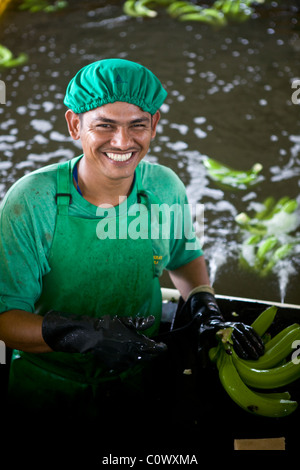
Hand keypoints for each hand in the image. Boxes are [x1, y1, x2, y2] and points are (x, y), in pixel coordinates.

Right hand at [42, 311, 166, 371]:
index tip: (163, 346)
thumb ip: (140, 322)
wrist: (90, 336)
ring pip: (137, 361)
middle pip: (147, 358)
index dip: (160, 348)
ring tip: (140, 349)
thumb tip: (153, 320)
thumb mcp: (125, 321)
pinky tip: (129, 354)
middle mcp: (131, 354)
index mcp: (135, 343)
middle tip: (154, 348)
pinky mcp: (115, 365)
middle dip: (152, 353)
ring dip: (141, 356)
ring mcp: (123, 361)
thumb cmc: (108, 325)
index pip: (153, 349)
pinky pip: (127, 364)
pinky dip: (131, 360)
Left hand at [177, 291, 263, 359]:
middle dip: (248, 346)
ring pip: (247, 333)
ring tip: (260, 353)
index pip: (225, 339)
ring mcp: (236, 325)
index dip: (230, 347)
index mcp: (219, 331)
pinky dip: (257, 337)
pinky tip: (262, 345)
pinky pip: (251, 330)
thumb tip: (204, 366)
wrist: (211, 321)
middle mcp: (229, 327)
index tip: (234, 355)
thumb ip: (202, 353)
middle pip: (239, 336)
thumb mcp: (201, 341)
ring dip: (254, 342)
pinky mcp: (241, 325)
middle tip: (254, 357)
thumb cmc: (207, 334)